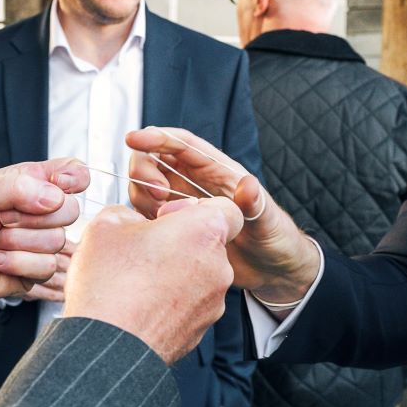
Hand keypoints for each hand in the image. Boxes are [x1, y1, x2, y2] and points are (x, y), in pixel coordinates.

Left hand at [0, 158, 87, 319]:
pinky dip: (16, 263)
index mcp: (30, 185)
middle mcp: (39, 213)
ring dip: (18, 241)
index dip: (74, 178)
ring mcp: (39, 244)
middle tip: (1, 218)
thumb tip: (53, 197)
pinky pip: (44, 266)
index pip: (72, 173)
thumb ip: (16, 187)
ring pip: (56, 241)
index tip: (58, 183)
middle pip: (70, 210)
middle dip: (31, 216)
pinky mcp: (34, 272)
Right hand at [64, 197, 241, 363]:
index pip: (228, 210)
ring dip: (174, 273)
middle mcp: (219, 266)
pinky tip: (141, 304)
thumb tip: (136, 222)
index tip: (169, 217)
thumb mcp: (107, 225)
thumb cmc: (108, 284)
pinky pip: (191, 304)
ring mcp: (213, 301)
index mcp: (204, 232)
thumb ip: (131, 212)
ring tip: (136, 281)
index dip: (197, 210)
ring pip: (199, 275)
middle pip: (209, 244)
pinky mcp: (202, 328)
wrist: (106, 344)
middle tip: (143, 250)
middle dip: (180, 243)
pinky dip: (172, 301)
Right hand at [123, 126, 317, 302]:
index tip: (132, 139)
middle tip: (159, 196)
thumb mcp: (267, 220)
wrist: (270, 270)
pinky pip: (147, 214)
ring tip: (164, 218)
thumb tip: (248, 184)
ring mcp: (181, 202)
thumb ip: (255, 203)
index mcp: (216, 169)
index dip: (155, 137)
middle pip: (154, 160)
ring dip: (144, 198)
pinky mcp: (174, 225)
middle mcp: (194, 181)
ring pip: (145, 187)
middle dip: (145, 171)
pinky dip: (143, 219)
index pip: (180, 143)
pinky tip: (158, 233)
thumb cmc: (273, 238)